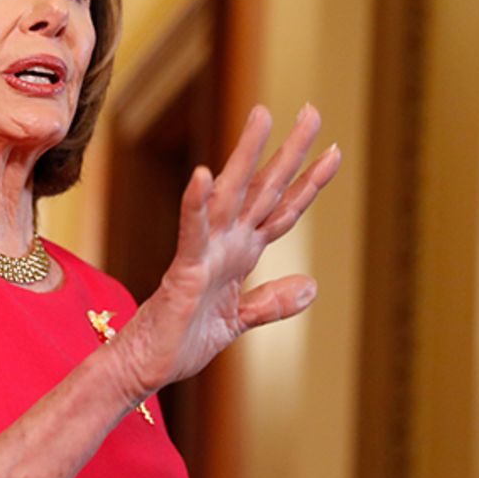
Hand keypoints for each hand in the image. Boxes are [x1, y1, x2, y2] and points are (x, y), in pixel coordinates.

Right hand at [112, 104, 340, 399]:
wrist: (144, 366)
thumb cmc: (181, 341)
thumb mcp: (238, 322)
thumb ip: (271, 303)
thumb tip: (310, 286)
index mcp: (241, 254)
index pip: (283, 210)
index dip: (309, 182)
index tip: (334, 152)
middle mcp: (226, 243)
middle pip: (265, 189)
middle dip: (291, 152)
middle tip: (313, 111)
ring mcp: (205, 252)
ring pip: (230, 195)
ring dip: (246, 156)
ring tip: (262, 118)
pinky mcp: (184, 269)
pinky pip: (191, 232)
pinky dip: (196, 204)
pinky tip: (203, 175)